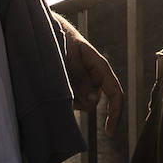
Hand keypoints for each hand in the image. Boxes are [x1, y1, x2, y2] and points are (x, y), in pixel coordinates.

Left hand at [56, 14, 122, 135]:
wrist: (47, 29)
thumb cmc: (61, 38)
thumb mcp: (69, 55)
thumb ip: (81, 78)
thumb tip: (92, 103)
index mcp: (100, 66)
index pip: (115, 92)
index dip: (115, 113)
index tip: (109, 132)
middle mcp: (95, 76)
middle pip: (95, 101)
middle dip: (81, 102)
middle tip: (63, 86)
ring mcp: (85, 81)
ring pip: (83, 102)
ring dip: (72, 99)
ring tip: (58, 78)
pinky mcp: (75, 84)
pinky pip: (74, 100)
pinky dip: (66, 98)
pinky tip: (57, 83)